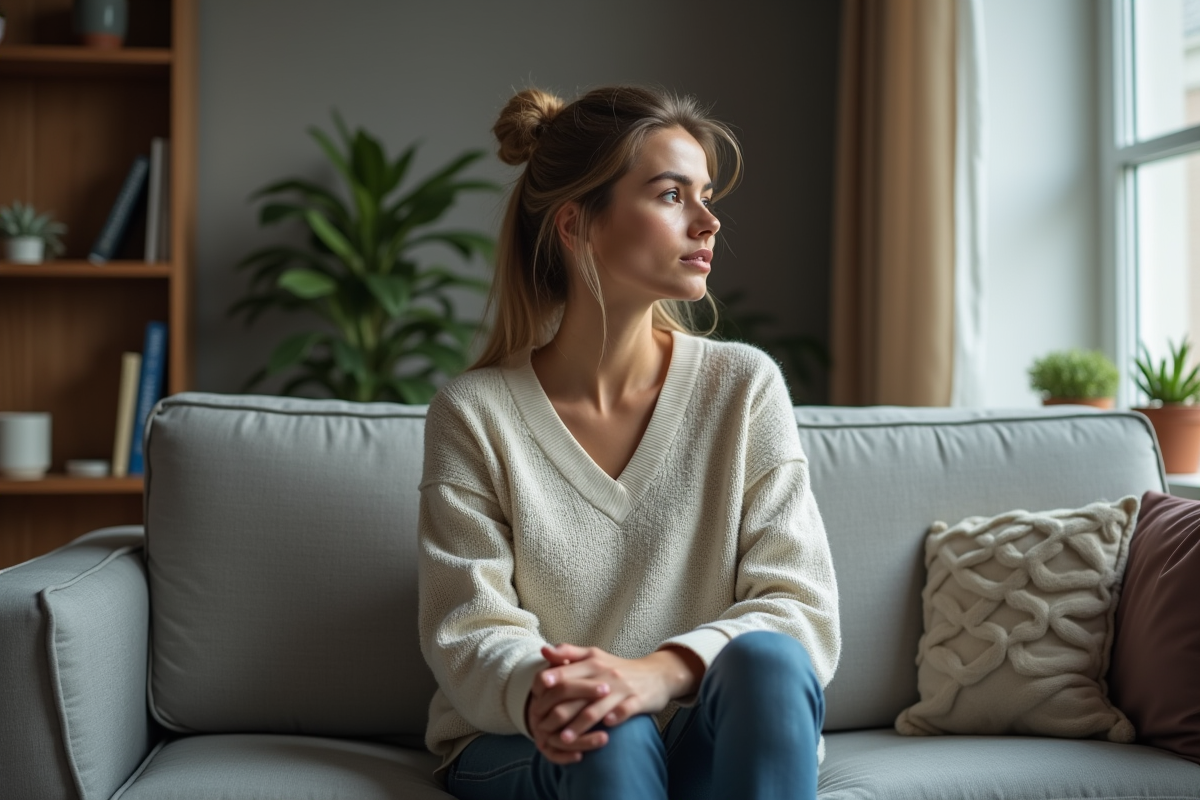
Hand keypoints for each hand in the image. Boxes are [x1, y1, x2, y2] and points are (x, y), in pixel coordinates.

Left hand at [525, 644, 702, 764]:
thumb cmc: (619, 668)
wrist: (657, 673)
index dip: (548, 686)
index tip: (534, 699)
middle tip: (542, 727)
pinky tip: (603, 731)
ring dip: (579, 725)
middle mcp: (606, 674)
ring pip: (597, 707)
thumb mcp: (594, 656)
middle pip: (576, 692)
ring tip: (564, 739)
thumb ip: (568, 653)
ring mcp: (622, 688)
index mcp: (592, 662)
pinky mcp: (638, 701)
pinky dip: (613, 720)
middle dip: (558, 712)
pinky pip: (624, 711)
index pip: (565, 673)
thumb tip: (543, 650)